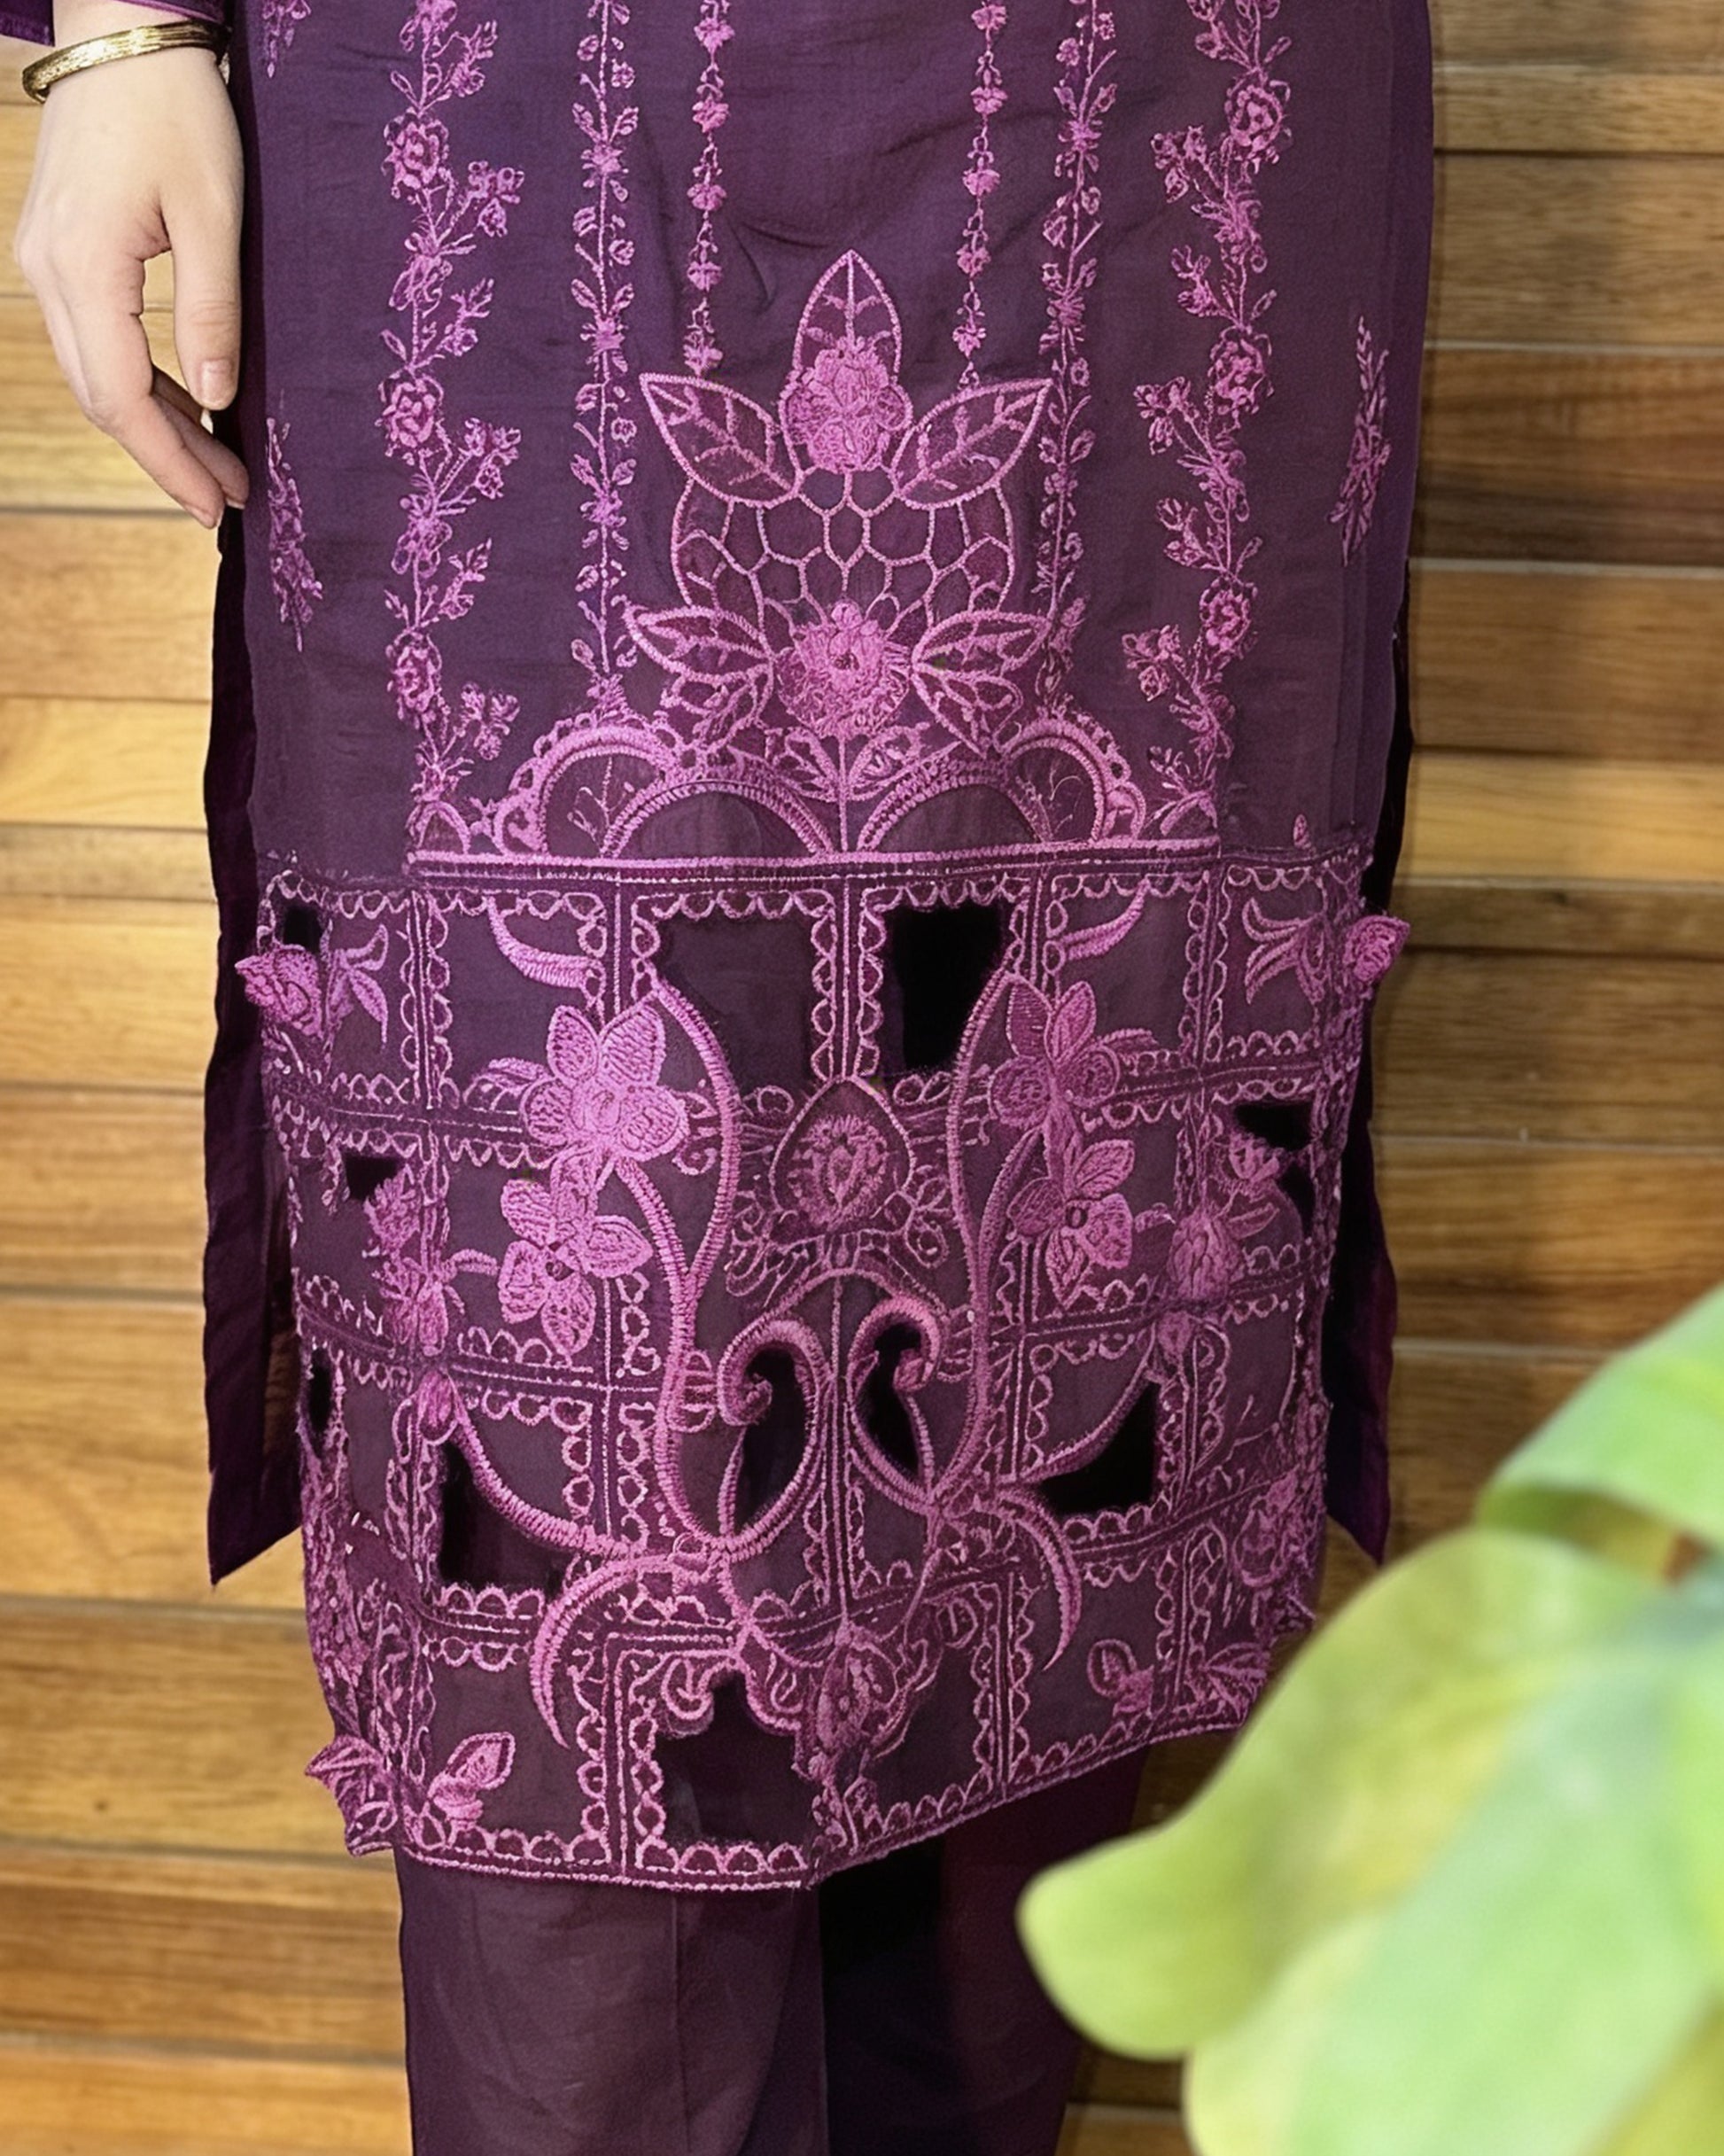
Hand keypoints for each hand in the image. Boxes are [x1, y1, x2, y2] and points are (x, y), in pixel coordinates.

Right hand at [12, 1, 247, 526]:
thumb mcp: (214, 216)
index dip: (171, 462)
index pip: (123, 400)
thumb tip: (217, 402)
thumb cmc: (177, 111)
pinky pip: (96, 338)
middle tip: (230, 499)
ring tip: (219, 465)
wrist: (124, 31)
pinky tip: (187, 405)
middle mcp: (48, 273)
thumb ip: (212, 313)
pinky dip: (141, 381)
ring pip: (95, 373)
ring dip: (155, 423)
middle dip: (167, 456)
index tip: (219, 506)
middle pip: (103, 398)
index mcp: (83, 269)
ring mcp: (46, 261)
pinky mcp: (60, 248)